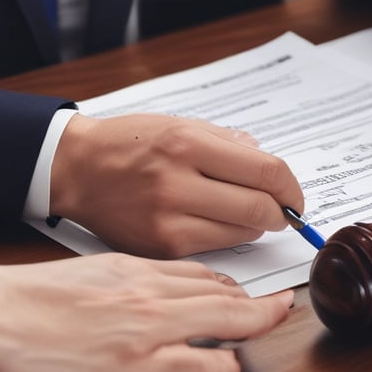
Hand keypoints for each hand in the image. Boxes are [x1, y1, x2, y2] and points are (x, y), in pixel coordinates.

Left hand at [0, 254, 293, 371]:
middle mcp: (152, 289)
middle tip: (275, 299)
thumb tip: (228, 365)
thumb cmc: (44, 355)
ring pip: (193, 275)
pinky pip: (166, 265)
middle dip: (252, 298)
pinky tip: (183, 279)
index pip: (230, 315)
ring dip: (224, 284)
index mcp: (161, 319)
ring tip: (238, 290)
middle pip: (217, 291)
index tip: (282, 310)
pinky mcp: (106, 265)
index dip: (262, 317)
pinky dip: (190, 273)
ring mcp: (129, 272)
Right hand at [49, 114, 303, 257]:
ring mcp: (170, 219)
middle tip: (281, 211)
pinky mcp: (163, 247)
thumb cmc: (129, 144)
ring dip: (256, 225)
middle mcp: (179, 182)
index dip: (291, 188)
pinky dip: (229, 236)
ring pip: (243, 232)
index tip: (294, 195)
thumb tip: (267, 163)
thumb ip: (228, 142)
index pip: (266, 171)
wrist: (77, 170)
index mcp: (188, 143)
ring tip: (245, 212)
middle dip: (281, 212)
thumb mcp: (178, 124)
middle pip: (260, 208)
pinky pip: (217, 247)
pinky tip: (218, 222)